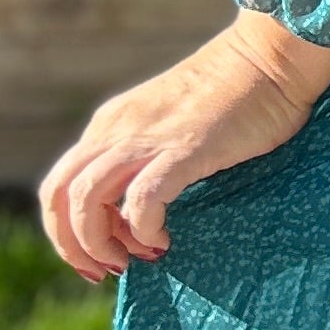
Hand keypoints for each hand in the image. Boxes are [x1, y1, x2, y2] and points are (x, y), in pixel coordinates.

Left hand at [39, 11, 329, 282]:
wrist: (270, 58)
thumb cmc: (236, 96)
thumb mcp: (170, 125)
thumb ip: (147, 157)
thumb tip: (139, 210)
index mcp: (110, 124)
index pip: (60, 184)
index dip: (66, 231)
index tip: (97, 259)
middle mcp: (116, 130)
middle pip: (58, 195)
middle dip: (71, 245)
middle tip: (106, 272)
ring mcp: (146, 139)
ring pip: (86, 199)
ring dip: (99, 243)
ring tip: (131, 262)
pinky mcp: (182, 150)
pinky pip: (140, 200)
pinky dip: (143, 229)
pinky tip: (163, 240)